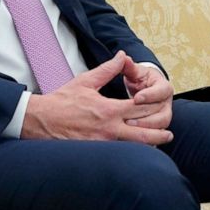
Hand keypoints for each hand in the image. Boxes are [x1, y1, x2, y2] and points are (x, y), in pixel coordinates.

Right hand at [21, 51, 173, 144]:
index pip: (140, 109)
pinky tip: (136, 153)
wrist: (40, 121)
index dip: (154, 108)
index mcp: (109, 110)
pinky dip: (130, 153)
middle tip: (169, 133)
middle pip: (143, 133)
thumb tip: (122, 55)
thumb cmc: (62, 100)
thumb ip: (108, 69)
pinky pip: (118, 154)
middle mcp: (109, 129)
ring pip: (132, 148)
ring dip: (147, 146)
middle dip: (158, 132)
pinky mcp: (95, 152)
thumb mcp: (86, 81)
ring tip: (157, 145)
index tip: (164, 110)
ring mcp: (102, 143)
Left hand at [122, 59, 173, 130]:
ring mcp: (164, 115)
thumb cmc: (139, 79)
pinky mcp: (159, 126)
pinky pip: (156, 135)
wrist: (144, 89)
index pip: (161, 91)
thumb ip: (129, 66)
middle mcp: (167, 102)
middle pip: (163, 113)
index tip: (136, 98)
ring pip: (161, 125)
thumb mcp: (134, 72)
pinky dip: (146, 137)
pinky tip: (132, 138)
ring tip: (129, 126)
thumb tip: (123, 57)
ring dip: (146, 128)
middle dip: (146, 116)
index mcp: (163, 86)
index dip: (150, 95)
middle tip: (128, 118)